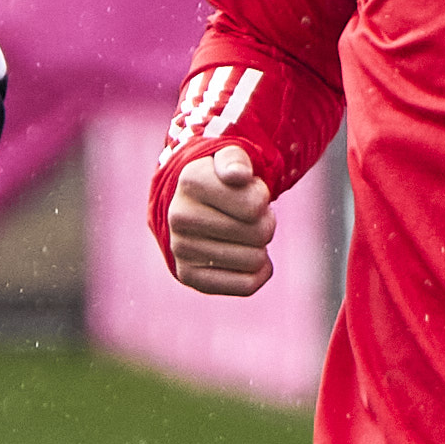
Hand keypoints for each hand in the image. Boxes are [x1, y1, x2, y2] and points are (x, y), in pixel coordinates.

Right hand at [163, 147, 276, 297]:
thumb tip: (238, 176)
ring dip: (260, 247)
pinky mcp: (188, 277)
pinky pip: (246, 285)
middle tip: (249, 217)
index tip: (247, 192)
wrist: (187, 206)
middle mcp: (179, 216)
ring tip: (244, 234)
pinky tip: (247, 258)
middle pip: (260, 232)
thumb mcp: (229, 158)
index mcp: (191, 180)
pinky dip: (258, 273)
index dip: (261, 197)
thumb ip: (236, 159)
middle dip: (265, 222)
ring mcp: (181, 249)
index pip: (256, 205)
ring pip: (256, 260)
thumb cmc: (220, 180)